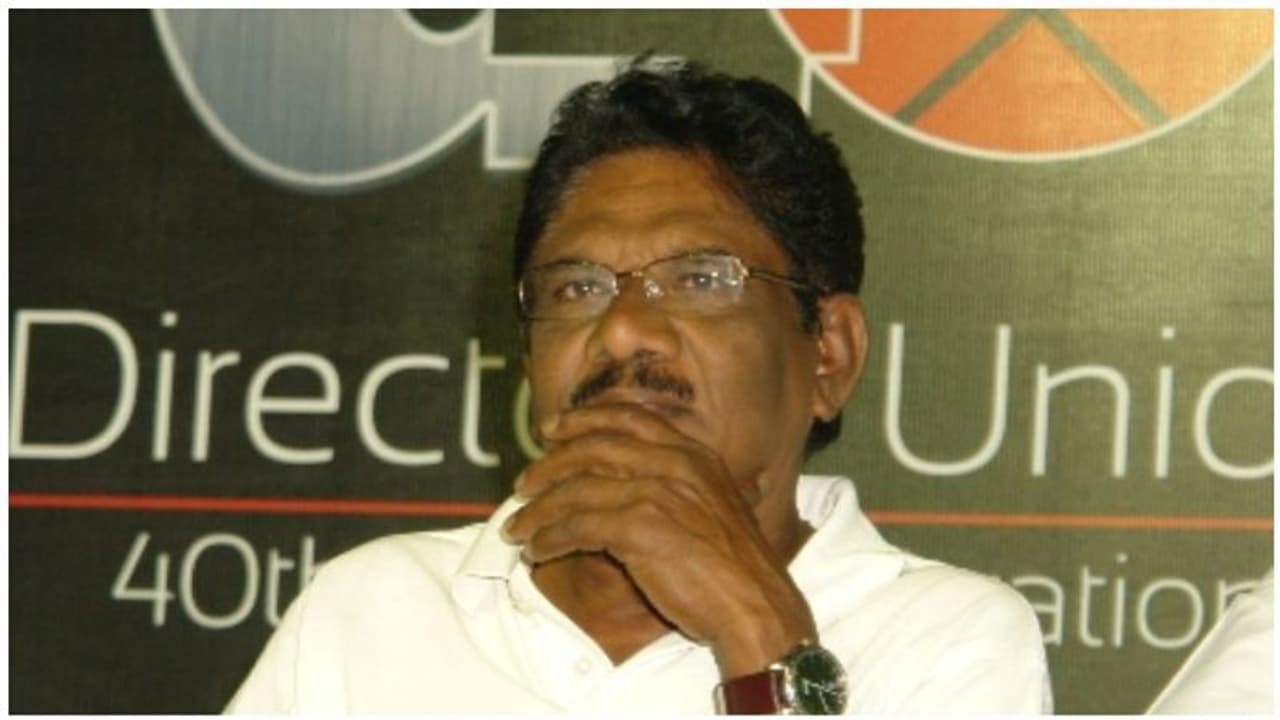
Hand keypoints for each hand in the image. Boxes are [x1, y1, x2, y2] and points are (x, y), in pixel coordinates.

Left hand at [501, 404, 816, 676]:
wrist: (757, 605)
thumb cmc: (738, 568)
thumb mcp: (716, 506)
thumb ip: (680, 486)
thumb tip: (631, 485)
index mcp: (694, 454)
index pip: (628, 419)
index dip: (583, 420)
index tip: (552, 429)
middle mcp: (674, 464)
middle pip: (592, 448)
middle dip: (549, 465)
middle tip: (523, 483)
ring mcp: (656, 493)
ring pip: (576, 489)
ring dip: (539, 510)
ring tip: (518, 527)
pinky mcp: (639, 528)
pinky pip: (578, 526)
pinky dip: (550, 537)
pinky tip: (538, 550)